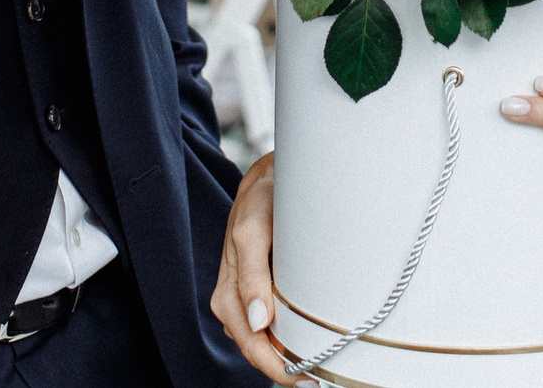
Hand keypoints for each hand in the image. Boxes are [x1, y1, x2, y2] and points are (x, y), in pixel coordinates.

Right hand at [210, 151, 295, 383]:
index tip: (303, 376)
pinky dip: (282, 337)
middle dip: (280, 367)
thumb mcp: (254, 231)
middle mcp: (234, 293)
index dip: (273, 363)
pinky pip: (265, 321)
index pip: (248, 339)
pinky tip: (302, 342)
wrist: (271, 174)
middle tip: (313, 382)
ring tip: (313, 370)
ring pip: (258, 337)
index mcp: (229, 286)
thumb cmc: (261, 199)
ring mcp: (246, 291)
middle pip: (253, 345)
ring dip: (281, 356)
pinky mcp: (259, 284)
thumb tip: (256, 323)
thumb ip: (251, 275)